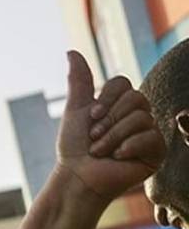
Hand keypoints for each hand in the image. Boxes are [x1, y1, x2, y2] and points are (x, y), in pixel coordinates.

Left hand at [56, 52, 163, 202]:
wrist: (78, 176)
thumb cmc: (75, 147)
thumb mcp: (76, 110)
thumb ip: (79, 82)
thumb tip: (71, 51)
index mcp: (120, 104)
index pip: (123, 83)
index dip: (106, 98)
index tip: (91, 117)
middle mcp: (138, 115)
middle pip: (135, 98)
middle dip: (109, 120)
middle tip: (94, 138)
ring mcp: (149, 133)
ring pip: (141, 118)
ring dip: (113, 136)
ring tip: (101, 151)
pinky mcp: (156, 152)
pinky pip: (151, 137)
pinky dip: (129, 146)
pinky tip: (118, 157)